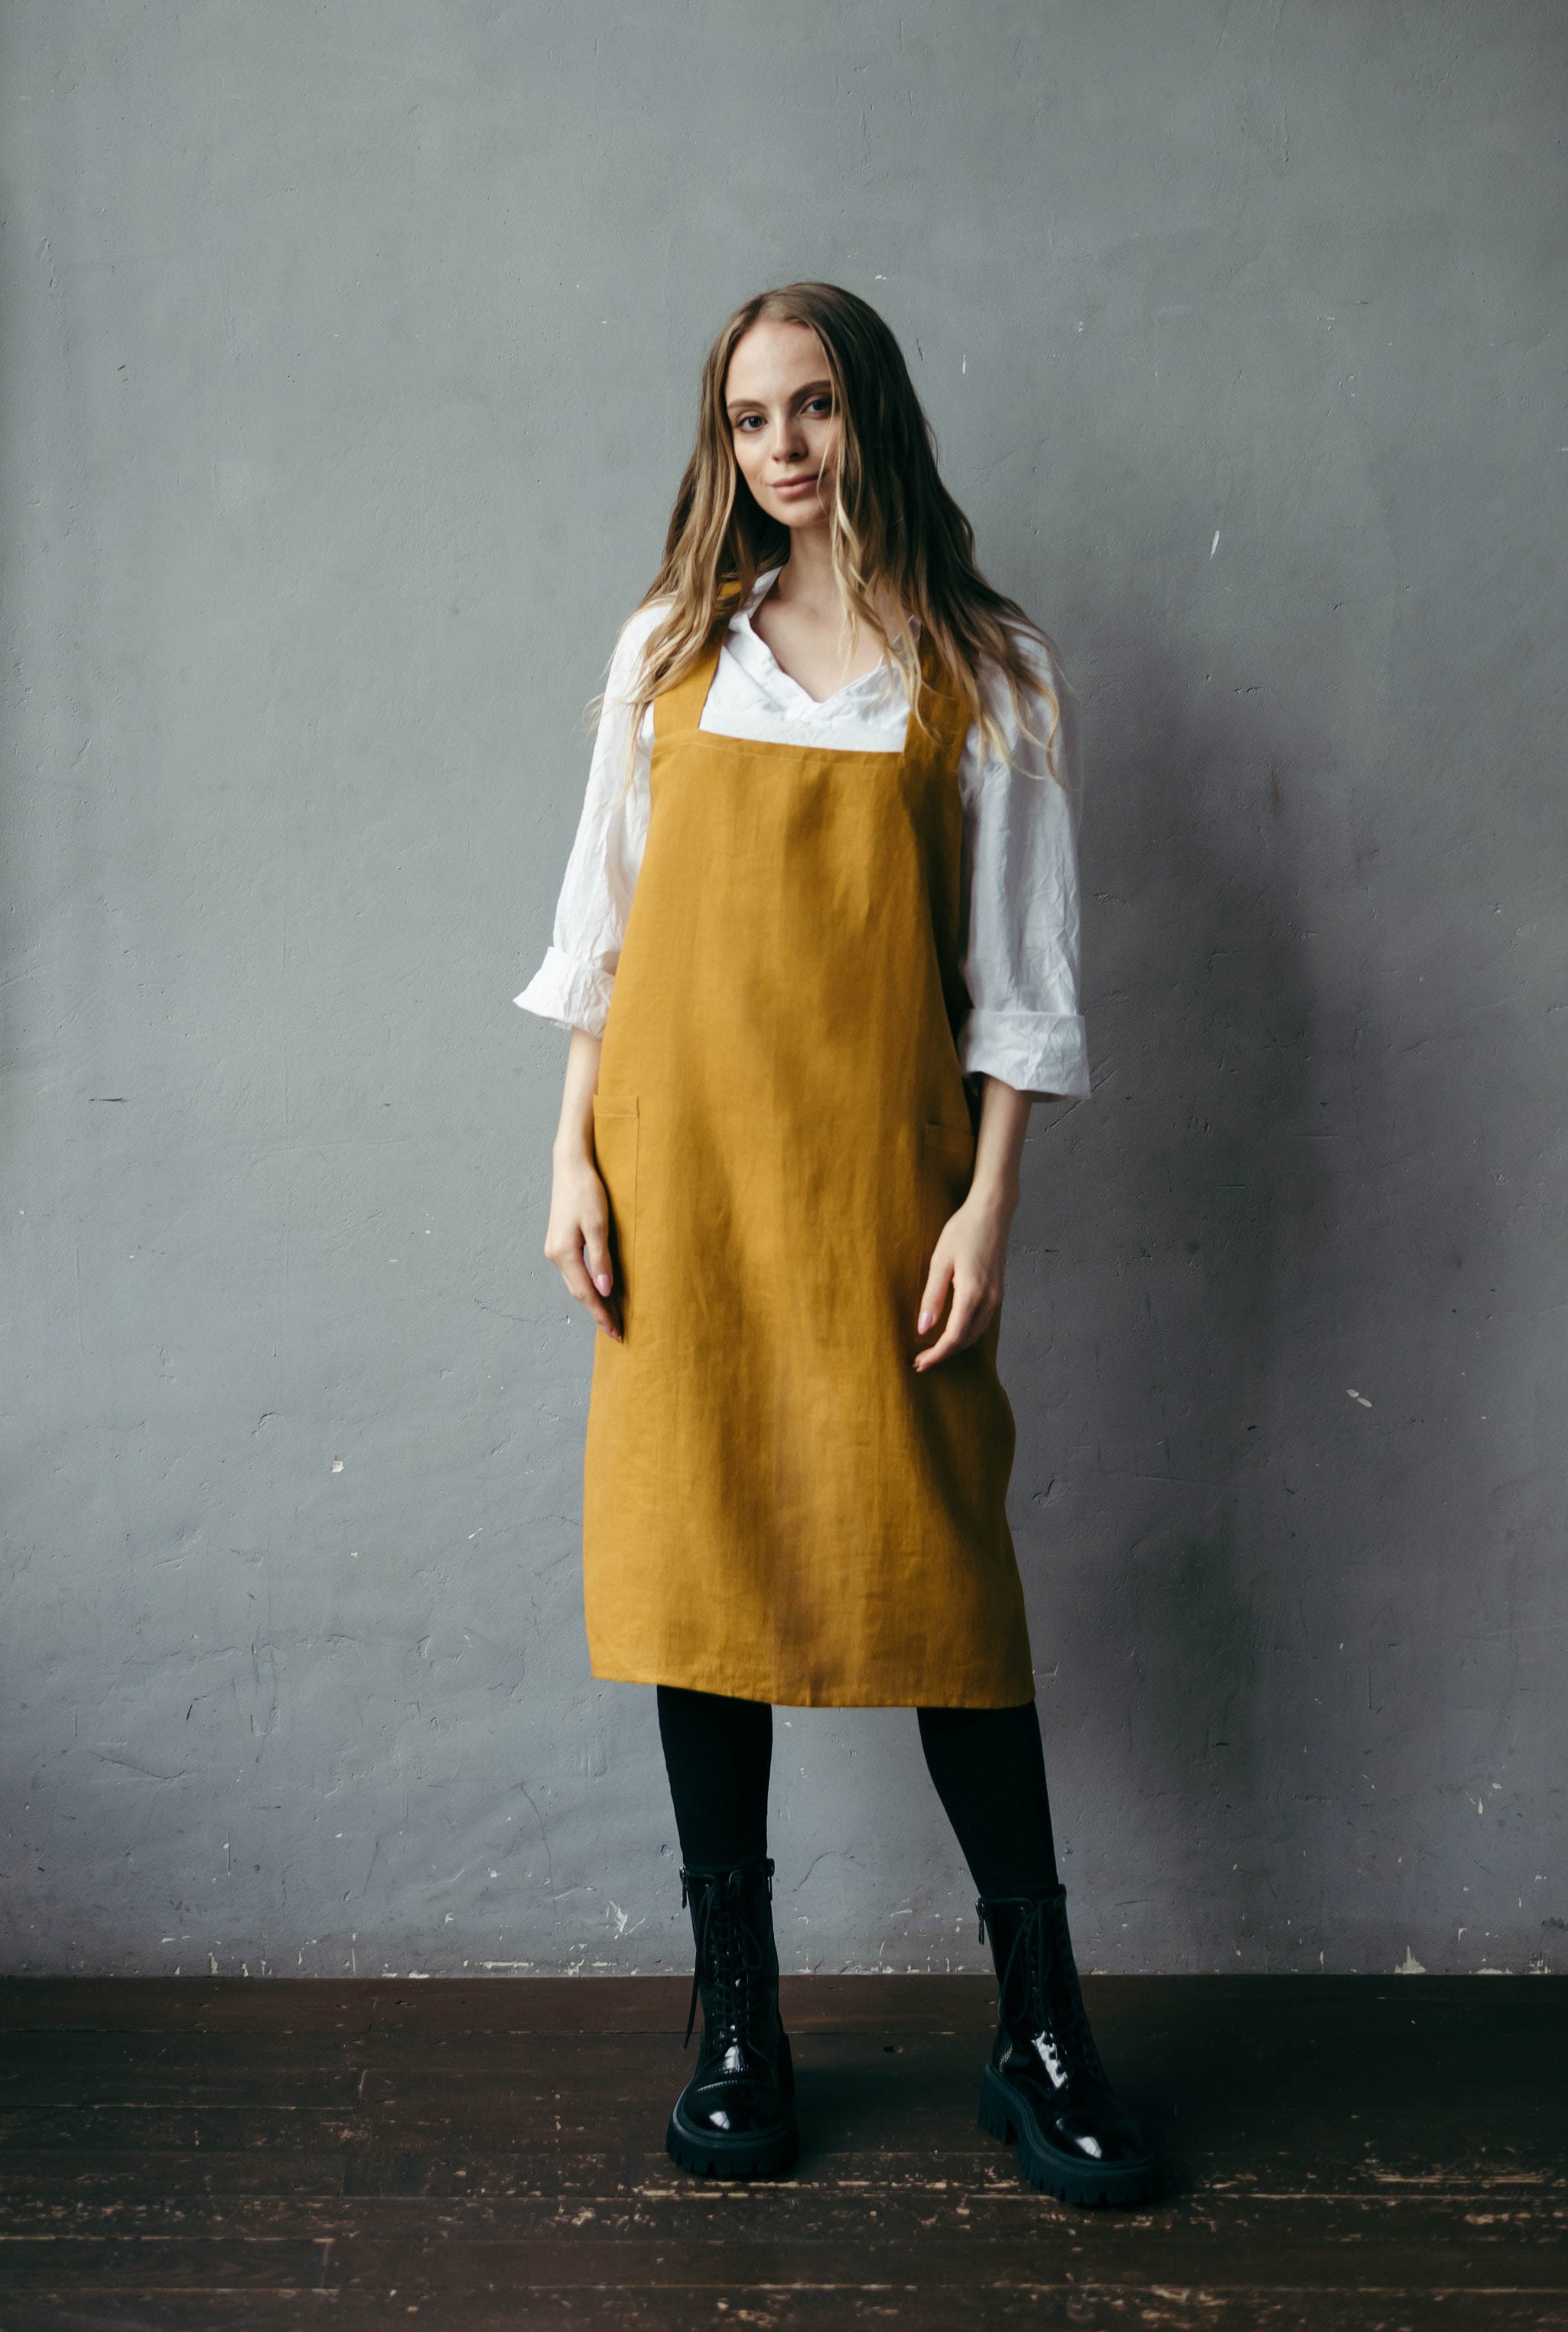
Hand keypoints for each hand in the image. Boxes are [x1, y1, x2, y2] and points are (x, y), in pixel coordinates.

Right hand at [544, 1145, 621, 1339]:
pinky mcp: (559, 1241)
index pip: (586, 1294)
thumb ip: (601, 1259)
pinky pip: (573, 1272)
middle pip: (578, 1292)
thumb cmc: (587, 1190)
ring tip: (611, 1315)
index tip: (616, 1332)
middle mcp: (554, 1254)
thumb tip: (604, 1290)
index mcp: (563, 1253)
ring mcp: (554, 1248)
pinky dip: (586, 1285)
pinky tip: (599, 1289)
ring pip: (574, 1283)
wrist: (570, 1165)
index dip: (601, 1315)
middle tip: (617, 1331)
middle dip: (597, 1312)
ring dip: (592, 1300)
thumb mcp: (599, 1224)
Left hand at [913, 1191, 1009, 1370]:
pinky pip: (983, 1322)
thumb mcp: (940, 1261)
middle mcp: (989, 1300)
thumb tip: (923, 1328)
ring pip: (976, 1333)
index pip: (953, 1337)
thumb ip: (933, 1297)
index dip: (936, 1355)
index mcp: (972, 1294)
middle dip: (944, 1354)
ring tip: (933, 1350)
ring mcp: (997, 1297)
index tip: (919, 1363)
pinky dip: (966, 1332)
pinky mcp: (998, 1291)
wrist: (993, 1212)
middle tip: (921, 1361)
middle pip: (966, 1340)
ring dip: (955, 1345)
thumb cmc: (963, 1230)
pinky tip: (952, 1331)